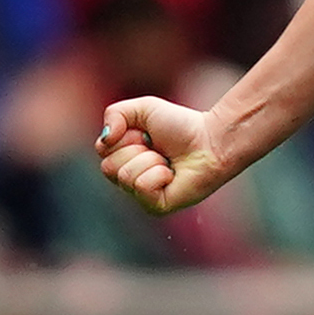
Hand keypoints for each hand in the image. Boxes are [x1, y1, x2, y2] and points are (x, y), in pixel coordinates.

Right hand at [96, 97, 233, 216]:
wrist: (211, 140)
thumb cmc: (181, 125)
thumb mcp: (143, 108)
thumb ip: (115, 114)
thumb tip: (105, 140)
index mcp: (122, 158)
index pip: (102, 150)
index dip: (124, 137)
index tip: (145, 134)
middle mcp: (128, 179)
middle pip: (108, 167)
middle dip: (135, 150)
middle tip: (158, 149)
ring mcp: (142, 195)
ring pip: (125, 176)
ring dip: (150, 161)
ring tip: (167, 160)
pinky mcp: (156, 206)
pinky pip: (142, 187)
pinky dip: (158, 174)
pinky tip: (172, 174)